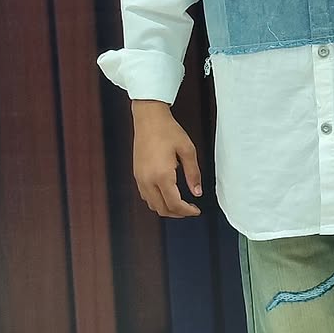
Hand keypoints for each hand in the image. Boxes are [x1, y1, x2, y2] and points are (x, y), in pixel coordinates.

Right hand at [132, 102, 202, 217]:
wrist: (149, 118)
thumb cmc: (168, 130)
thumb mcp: (188, 150)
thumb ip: (194, 173)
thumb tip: (197, 192)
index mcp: (162, 175)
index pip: (175, 204)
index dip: (187, 211)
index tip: (197, 210)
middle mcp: (148, 180)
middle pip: (162, 209)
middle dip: (178, 213)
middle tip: (190, 209)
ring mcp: (140, 178)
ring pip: (153, 205)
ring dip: (167, 208)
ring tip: (181, 203)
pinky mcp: (136, 174)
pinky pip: (146, 196)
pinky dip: (157, 201)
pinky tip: (167, 194)